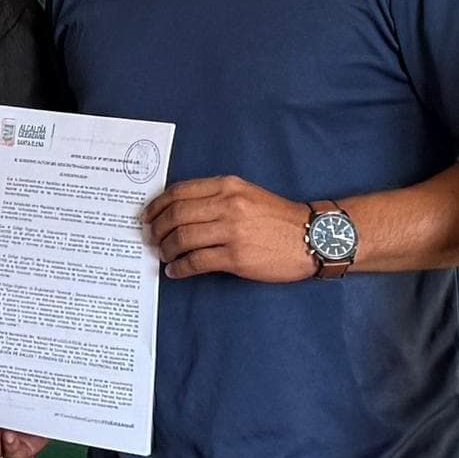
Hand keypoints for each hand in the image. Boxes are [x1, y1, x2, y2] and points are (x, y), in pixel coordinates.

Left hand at [144, 176, 322, 284]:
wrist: (311, 237)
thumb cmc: (279, 218)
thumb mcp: (247, 194)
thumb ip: (216, 197)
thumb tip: (179, 212)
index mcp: (228, 186)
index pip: (179, 192)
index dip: (157, 205)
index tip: (147, 216)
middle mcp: (227, 205)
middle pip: (176, 215)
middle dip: (156, 229)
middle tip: (151, 239)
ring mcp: (231, 231)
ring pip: (182, 239)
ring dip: (166, 249)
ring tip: (164, 256)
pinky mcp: (236, 257)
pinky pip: (196, 262)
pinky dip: (180, 268)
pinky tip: (176, 271)